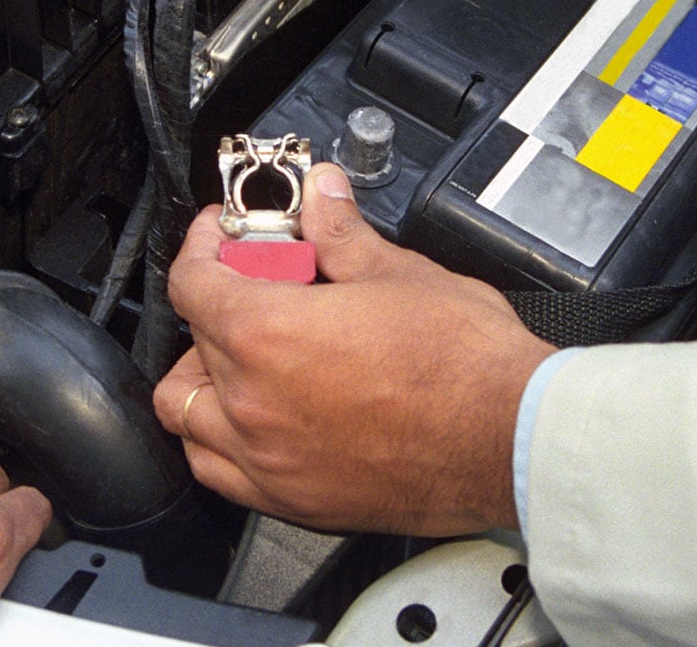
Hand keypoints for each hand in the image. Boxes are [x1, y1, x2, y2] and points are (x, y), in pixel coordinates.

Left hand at [154, 164, 555, 535]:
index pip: (191, 281)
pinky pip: (218, 471)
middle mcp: (252, 402)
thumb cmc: (465, 365)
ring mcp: (266, 458)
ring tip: (248, 356)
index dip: (202, 246)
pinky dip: (220, 440)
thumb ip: (341, 233)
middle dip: (219, 304)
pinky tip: (258, 417)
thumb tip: (322, 196)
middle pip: (192, 341)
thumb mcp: (399, 273)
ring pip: (187, 414)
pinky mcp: (292, 500)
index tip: (221, 237)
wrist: (510, 440)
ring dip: (205, 377)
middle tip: (261, 288)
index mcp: (266, 333)